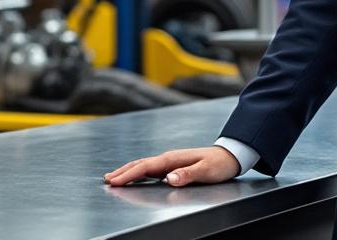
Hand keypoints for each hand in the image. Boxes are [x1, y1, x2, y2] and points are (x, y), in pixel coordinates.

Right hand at [104, 146, 240, 187]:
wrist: (229, 155)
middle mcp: (168, 158)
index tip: (115, 181)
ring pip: (143, 165)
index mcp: (172, 158)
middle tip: (107, 180)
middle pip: (140, 164)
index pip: (145, 167)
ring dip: (127, 171)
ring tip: (113, 177)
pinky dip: (138, 171)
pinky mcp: (173, 164)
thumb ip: (187, 175)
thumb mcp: (205, 171)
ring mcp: (170, 161)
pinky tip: (134, 175)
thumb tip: (169, 178)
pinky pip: (150, 168)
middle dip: (122, 172)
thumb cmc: (218, 164)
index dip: (129, 174)